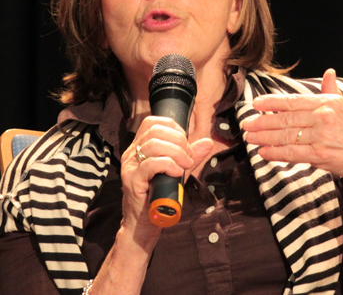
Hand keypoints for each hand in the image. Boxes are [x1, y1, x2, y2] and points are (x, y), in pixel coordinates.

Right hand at [120, 116, 212, 238]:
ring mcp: (130, 166)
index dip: (174, 128)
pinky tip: (177, 173)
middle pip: (156, 130)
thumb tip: (208, 141)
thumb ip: (191, 156)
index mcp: (139, 146)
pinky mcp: (132, 180)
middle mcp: (131, 152)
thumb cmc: (160, 196)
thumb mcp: (178, 172)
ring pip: (154, 145)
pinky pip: (151, 164)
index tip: (186, 144)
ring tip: (185, 166)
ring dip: (177, 153)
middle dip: (179, 140)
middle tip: (189, 157)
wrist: (145, 225)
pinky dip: (169, 165)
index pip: (153, 121)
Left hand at [242, 69, 342, 199]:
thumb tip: (328, 73)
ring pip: (285, 135)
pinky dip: (275, 153)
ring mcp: (321, 136)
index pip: (292, 101)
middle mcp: (322, 117)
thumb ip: (331, 91)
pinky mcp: (320, 155)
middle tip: (246, 123)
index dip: (271, 103)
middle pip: (284, 118)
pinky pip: (292, 153)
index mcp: (327, 103)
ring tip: (250, 137)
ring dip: (264, 137)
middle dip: (262, 121)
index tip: (256, 104)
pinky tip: (263, 152)